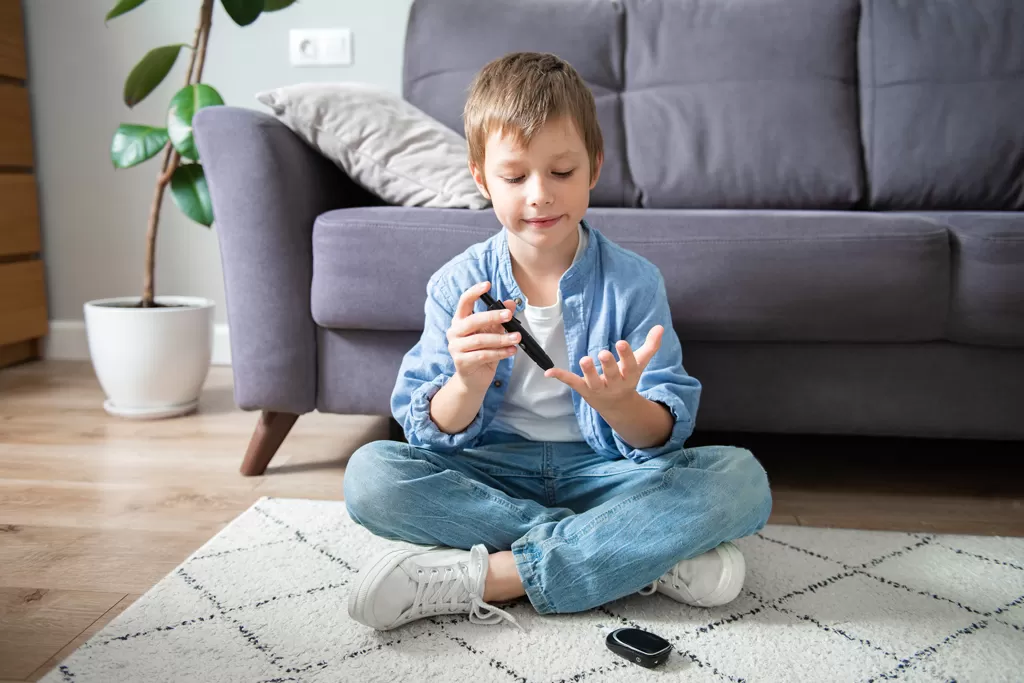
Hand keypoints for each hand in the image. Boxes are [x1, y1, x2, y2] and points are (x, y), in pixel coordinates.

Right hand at [447, 281, 518, 393]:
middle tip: (509, 315)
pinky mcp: (462, 362)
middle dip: (492, 317)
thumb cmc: (483, 352)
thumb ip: (500, 319)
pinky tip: (511, 351)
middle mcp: (454, 332)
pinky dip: (500, 353)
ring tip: (517, 338)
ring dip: (501, 339)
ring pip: (480, 340)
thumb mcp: (493, 333)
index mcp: (460, 321)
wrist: (474, 379)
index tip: (487, 284)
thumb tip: (511, 303)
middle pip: (472, 321)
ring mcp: (455, 348)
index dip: (474, 292)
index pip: (464, 302)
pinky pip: (483, 355)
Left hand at [544, 325, 663, 412]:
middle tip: (603, 353)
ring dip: (588, 371)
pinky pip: (572, 383)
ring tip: (584, 359)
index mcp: (629, 375)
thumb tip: (660, 326)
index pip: (629, 365)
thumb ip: (651, 345)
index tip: (621, 343)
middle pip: (611, 374)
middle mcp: (614, 383)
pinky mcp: (584, 390)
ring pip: (593, 381)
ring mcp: (598, 388)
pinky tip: (548, 372)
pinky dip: (561, 377)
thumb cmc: (627, 378)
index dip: (626, 355)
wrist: (617, 406)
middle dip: (608, 365)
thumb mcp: (640, 363)